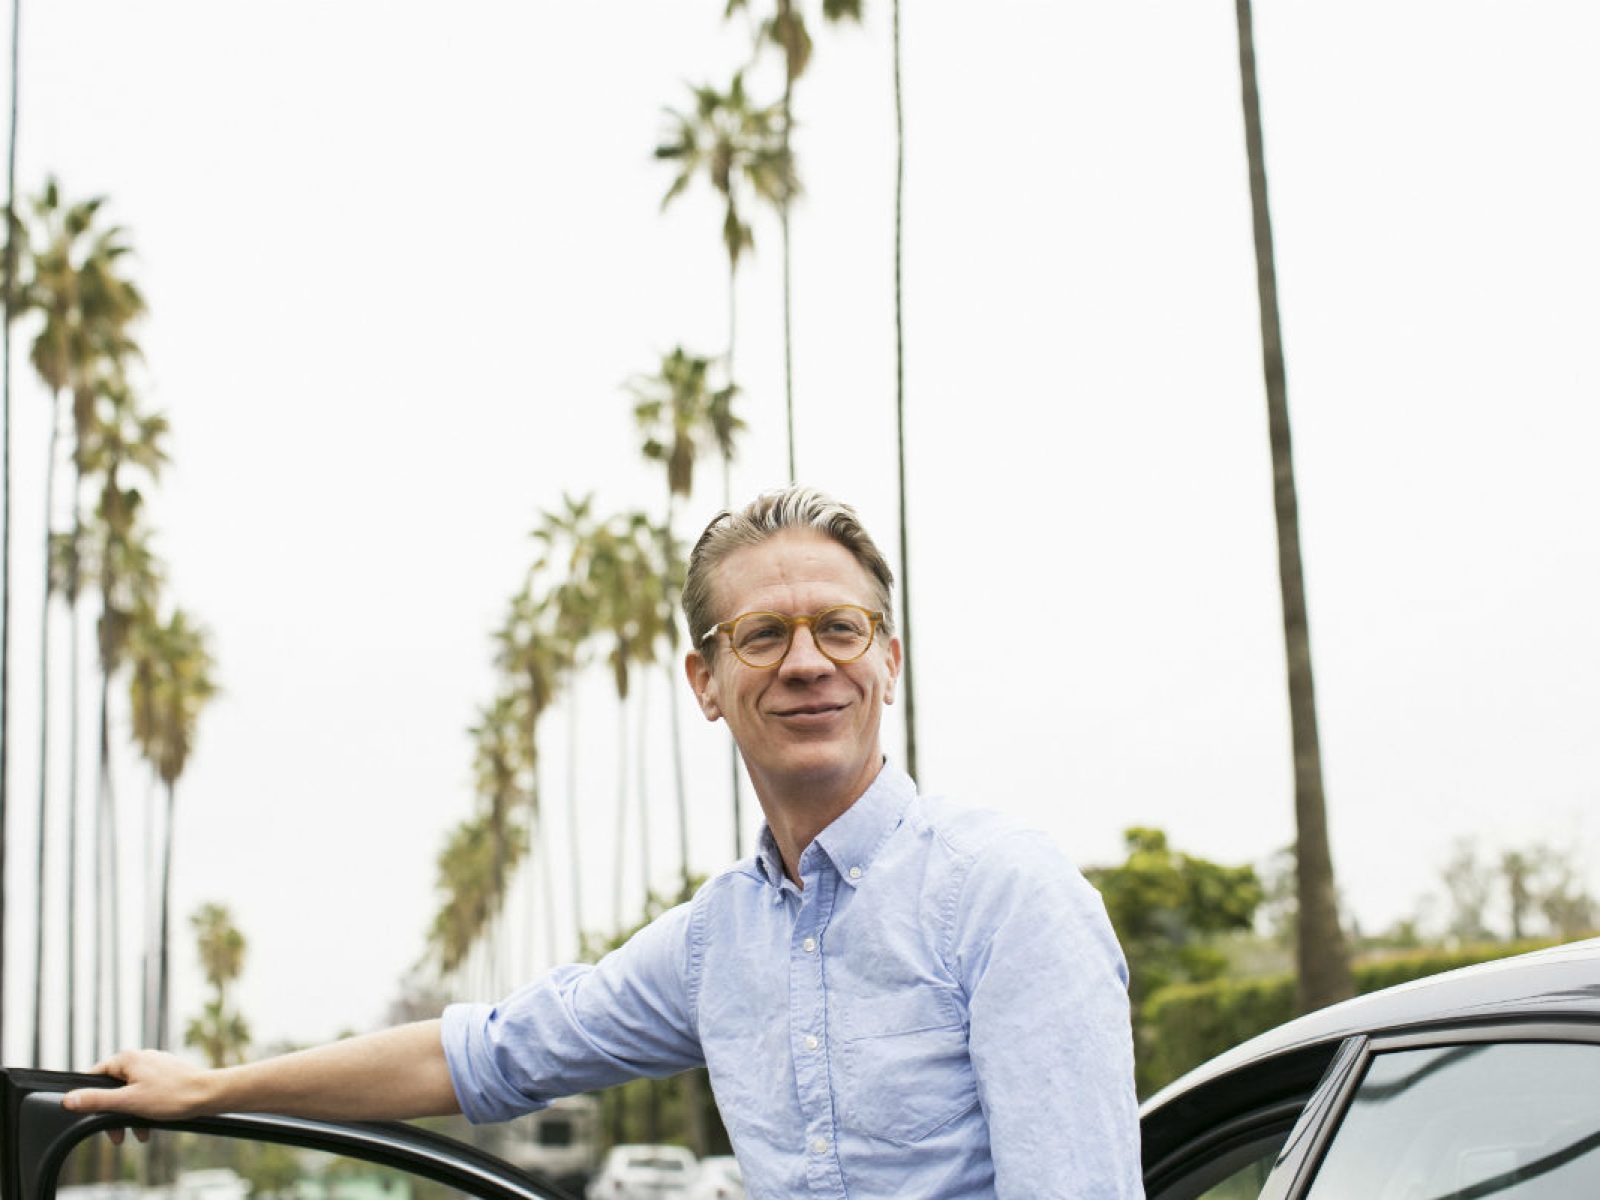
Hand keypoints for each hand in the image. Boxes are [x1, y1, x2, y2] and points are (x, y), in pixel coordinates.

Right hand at [64, 1050, 214, 1121]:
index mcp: (128, 1058)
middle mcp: (140, 1057)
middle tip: (116, 1136)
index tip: (90, 1116)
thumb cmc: (171, 1096)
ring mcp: (155, 1065)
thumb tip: (69, 1099)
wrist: (208, 1094)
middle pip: (114, 1087)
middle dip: (113, 1113)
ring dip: (129, 1115)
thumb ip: (97, 1100)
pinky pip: (146, 1093)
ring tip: (137, 1135)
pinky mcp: (167, 1074)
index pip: (95, 1075)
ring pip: (131, 1093)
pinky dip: (144, 1110)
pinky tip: (149, 1128)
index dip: (89, 1097)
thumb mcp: (128, 1102)